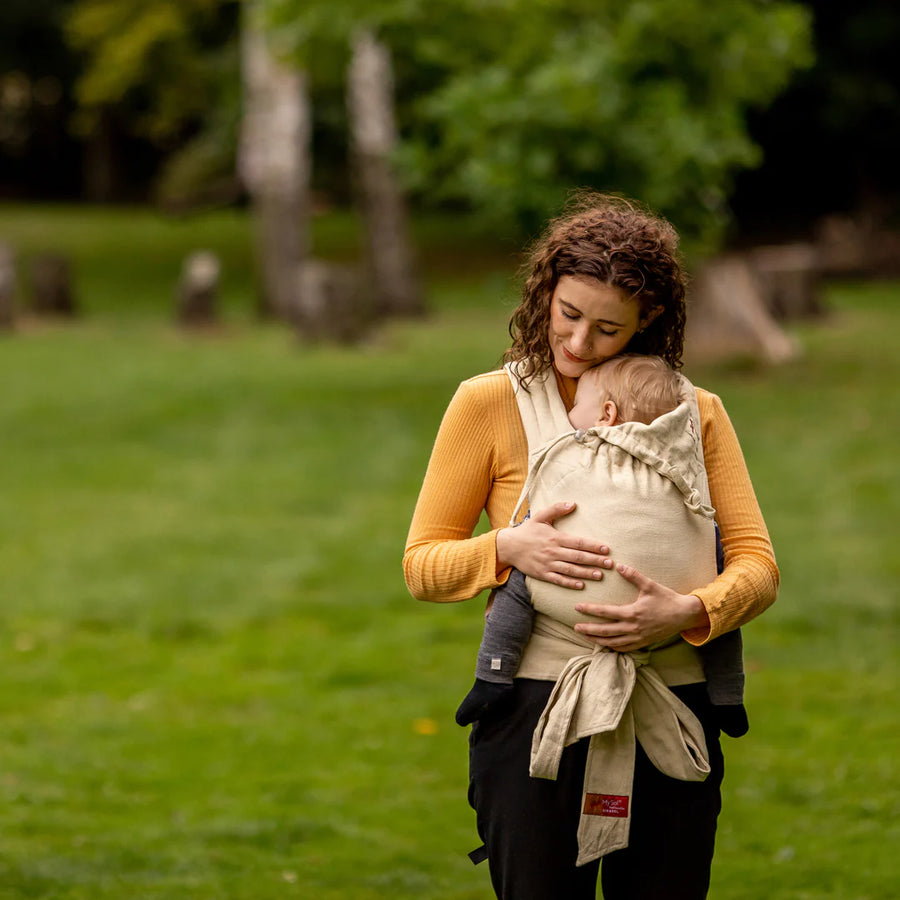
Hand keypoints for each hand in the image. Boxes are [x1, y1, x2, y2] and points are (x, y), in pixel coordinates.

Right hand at [496, 501, 612, 588]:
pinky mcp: (542, 574)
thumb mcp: (540, 516)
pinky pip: (558, 580)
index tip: (606, 549)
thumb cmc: (527, 530)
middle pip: (578, 557)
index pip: (578, 542)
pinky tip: (581, 585)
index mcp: (555, 538)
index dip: (593, 546)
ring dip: (586, 573)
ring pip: (570, 570)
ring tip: (600, 575)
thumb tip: (573, 503)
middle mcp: (553, 552)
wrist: (508, 546)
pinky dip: (570, 583)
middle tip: (610, 564)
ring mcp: (547, 564)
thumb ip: (557, 509)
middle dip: (595, 560)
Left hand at [572, 563, 709, 651]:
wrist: (684, 615)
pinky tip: (604, 645)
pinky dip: (612, 647)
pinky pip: (624, 648)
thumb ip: (633, 576)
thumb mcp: (650, 585)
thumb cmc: (667, 599)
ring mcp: (638, 637)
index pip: (606, 612)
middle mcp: (633, 628)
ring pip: (613, 643)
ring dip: (598, 640)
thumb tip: (619, 565)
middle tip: (575, 627)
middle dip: (589, 630)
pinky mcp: (643, 643)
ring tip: (585, 637)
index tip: (577, 607)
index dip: (590, 610)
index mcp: (633, 613)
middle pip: (606, 631)